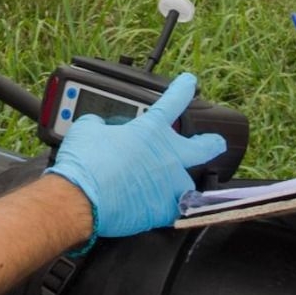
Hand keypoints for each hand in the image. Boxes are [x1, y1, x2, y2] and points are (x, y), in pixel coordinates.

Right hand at [45, 73, 226, 237]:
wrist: (80, 198)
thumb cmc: (84, 163)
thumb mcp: (87, 129)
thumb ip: (101, 124)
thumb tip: (102, 128)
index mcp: (150, 131)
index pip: (173, 102)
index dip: (183, 90)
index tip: (190, 83)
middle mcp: (166, 156)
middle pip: (202, 147)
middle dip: (211, 143)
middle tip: (215, 142)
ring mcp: (168, 185)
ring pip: (187, 184)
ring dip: (179, 184)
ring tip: (170, 187)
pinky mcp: (162, 211)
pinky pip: (173, 211)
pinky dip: (167, 210)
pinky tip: (158, 210)